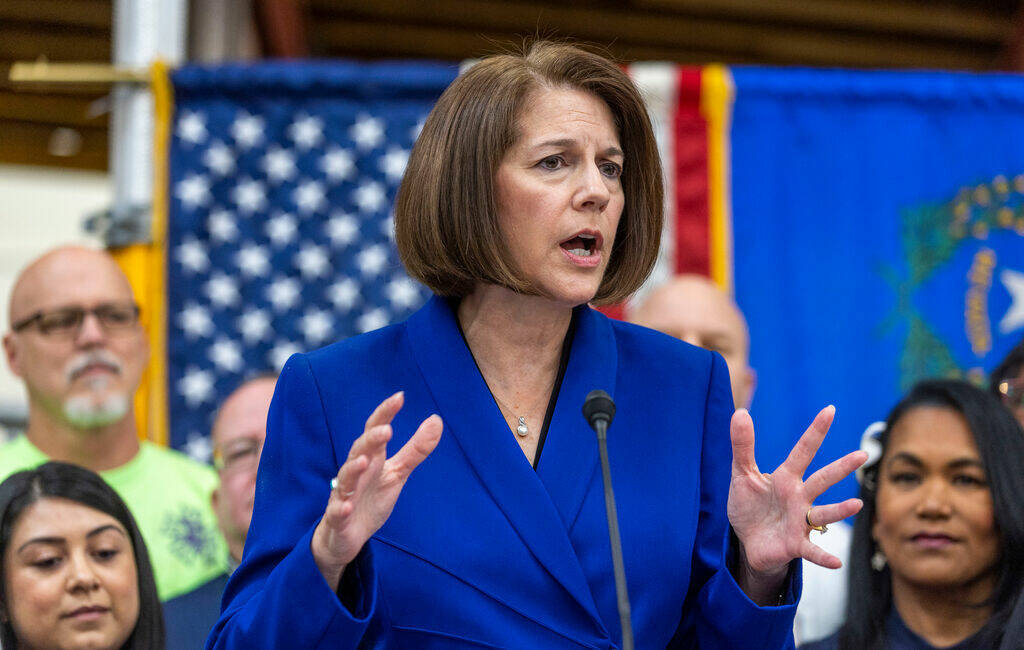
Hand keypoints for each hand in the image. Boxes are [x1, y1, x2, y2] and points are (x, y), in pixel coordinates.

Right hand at [311, 391, 442, 588]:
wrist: (347, 536)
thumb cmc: (371, 498)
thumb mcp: (397, 473)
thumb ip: (415, 449)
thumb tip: (436, 419)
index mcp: (371, 459)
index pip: (375, 430)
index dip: (385, 414)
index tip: (400, 397)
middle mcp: (355, 472)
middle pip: (359, 450)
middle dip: (371, 440)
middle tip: (387, 430)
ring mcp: (344, 494)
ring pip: (345, 478)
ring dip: (353, 469)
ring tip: (364, 460)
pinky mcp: (338, 518)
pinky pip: (337, 511)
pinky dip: (340, 508)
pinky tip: (347, 506)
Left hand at [727, 406, 866, 582]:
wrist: (748, 541)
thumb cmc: (751, 505)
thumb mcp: (742, 474)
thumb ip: (742, 445)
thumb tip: (740, 412)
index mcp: (786, 477)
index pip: (803, 450)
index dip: (815, 431)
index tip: (830, 410)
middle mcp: (799, 497)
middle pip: (822, 479)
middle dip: (841, 468)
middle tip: (862, 454)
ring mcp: (801, 521)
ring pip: (823, 514)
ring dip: (839, 510)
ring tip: (857, 505)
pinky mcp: (796, 545)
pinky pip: (812, 551)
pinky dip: (823, 557)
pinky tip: (836, 562)